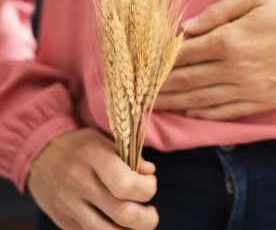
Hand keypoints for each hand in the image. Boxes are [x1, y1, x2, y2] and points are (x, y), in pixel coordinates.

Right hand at [27, 128, 157, 229]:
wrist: (39, 154)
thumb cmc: (80, 146)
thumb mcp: (105, 140)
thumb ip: (131, 156)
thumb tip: (150, 173)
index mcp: (93, 156)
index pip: (126, 184)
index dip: (147, 189)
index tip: (150, 184)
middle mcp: (79, 182)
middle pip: (123, 213)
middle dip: (148, 219)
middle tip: (151, 212)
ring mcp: (68, 205)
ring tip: (140, 223)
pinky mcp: (62, 221)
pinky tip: (121, 226)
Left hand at [155, 0, 275, 119]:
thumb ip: (216, 13)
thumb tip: (186, 28)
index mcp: (230, 40)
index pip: (184, 54)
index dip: (160, 61)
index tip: (143, 66)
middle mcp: (235, 69)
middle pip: (187, 80)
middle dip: (159, 86)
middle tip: (137, 92)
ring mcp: (248, 90)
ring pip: (201, 100)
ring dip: (174, 104)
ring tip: (152, 107)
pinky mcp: (262, 103)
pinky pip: (226, 113)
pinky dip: (204, 115)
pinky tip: (188, 113)